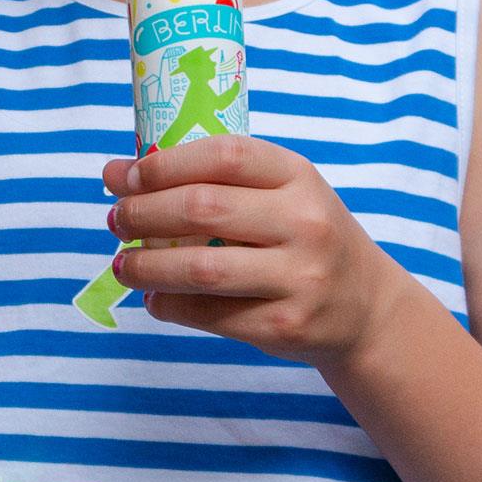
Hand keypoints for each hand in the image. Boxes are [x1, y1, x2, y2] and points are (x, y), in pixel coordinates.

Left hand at [102, 134, 397, 366]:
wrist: (366, 307)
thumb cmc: (305, 236)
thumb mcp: (284, 192)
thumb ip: (223, 180)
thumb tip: (129, 174)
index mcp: (297, 175)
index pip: (223, 156)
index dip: (163, 164)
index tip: (123, 174)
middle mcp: (303, 222)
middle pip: (202, 210)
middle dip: (143, 213)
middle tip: (115, 219)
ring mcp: (298, 277)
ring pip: (200, 268)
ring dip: (146, 266)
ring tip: (121, 264)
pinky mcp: (285, 326)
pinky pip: (210, 315)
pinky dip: (169, 305)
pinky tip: (154, 297)